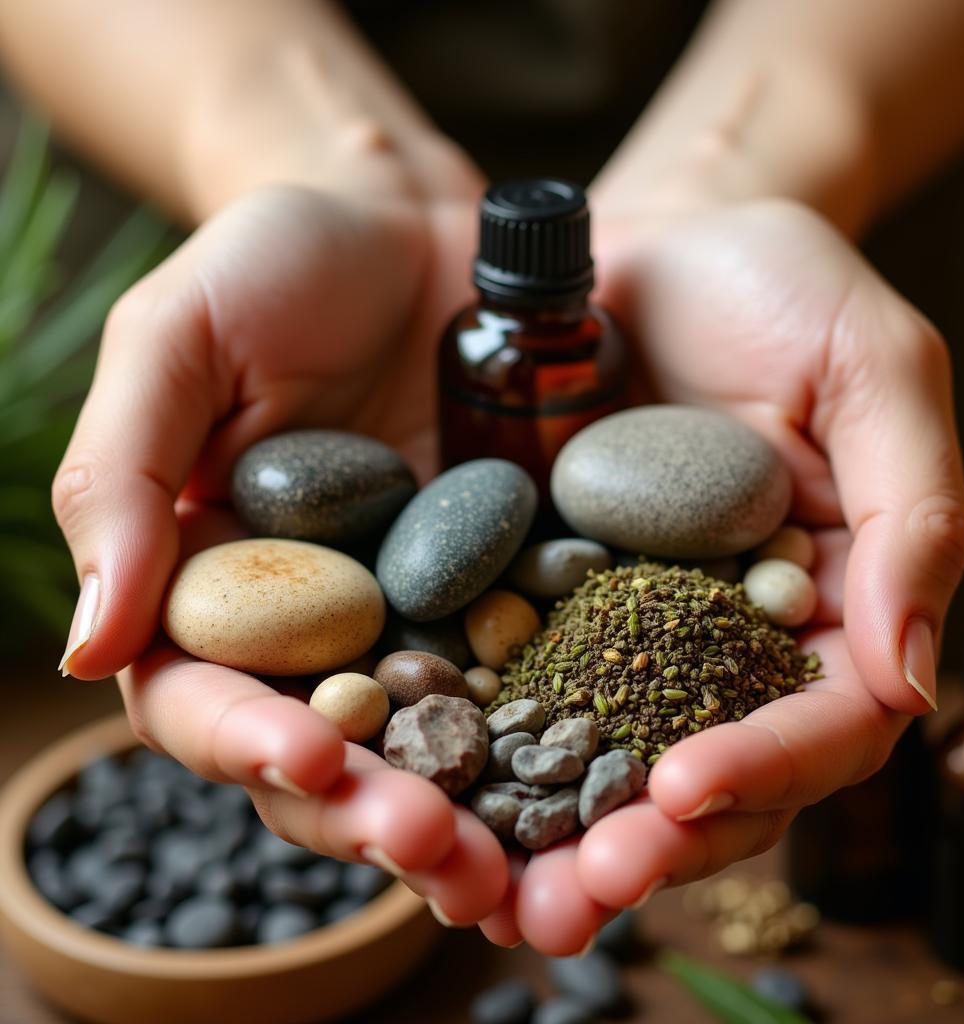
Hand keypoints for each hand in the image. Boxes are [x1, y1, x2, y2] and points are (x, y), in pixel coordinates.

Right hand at [53, 181, 506, 922]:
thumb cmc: (279, 262)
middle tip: (435, 855)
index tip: (303, 758)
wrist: (416, 228)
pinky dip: (559, 742)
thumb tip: (89, 647)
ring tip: (517, 869)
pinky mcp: (514, 590)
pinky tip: (601, 787)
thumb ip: (122, 480)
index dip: (243, 739)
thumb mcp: (178, 340)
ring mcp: (424, 617)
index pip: (204, 695)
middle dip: (371, 813)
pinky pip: (533, 678)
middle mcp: (321, 624)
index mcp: (218, 584)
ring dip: (471, 817)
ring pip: (435, 749)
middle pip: (329, 755)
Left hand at [477, 198, 963, 952]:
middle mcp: (720, 639)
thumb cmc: (773, 287)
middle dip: (643, 841)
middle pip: (700, 769)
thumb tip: (912, 679)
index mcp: (820, 603)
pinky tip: (415, 784)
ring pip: (597, 755)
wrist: (645, 247)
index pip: (819, 722)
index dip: (764, 764)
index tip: (688, 790)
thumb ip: (911, 513)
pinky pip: (503, 681)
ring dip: (544, 830)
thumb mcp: (871, 369)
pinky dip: (470, 741)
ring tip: (480, 892)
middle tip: (568, 900)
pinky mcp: (531, 596)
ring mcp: (620, 627)